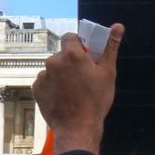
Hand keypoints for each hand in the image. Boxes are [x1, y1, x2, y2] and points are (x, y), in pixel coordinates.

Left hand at [32, 23, 124, 154]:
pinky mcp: (36, 88)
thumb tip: (118, 26)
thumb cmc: (96, 100)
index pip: (70, 37)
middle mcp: (54, 61)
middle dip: (70, 62)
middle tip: (82, 78)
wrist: (78, 128)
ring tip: (72, 90)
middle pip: (62, 54)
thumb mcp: (108, 72)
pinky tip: (63, 96)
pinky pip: (45, 81)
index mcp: (72, 54)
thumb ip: (110, 47)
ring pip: (53, 68)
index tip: (85, 57)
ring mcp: (43, 75)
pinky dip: (52, 86)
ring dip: (61, 74)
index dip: (78, 45)